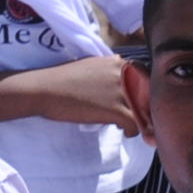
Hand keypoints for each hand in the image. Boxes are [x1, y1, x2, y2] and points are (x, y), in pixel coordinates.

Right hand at [9, 54, 141, 128]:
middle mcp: (124, 73)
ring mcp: (122, 91)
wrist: (43, 89)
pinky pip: (136, 124)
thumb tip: (126, 89)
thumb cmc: (63, 80)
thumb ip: (111, 74)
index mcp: (118, 62)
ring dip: (140, 120)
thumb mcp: (92, 68)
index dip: (145, 92)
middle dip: (146, 108)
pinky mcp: (116, 109)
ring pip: (145, 111)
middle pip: (149, 94)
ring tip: (128, 124)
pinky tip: (123, 130)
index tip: (138, 102)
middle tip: (139, 117)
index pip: (146, 77)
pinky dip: (132, 130)